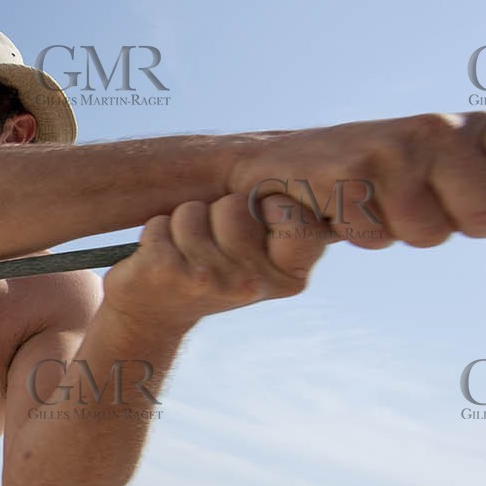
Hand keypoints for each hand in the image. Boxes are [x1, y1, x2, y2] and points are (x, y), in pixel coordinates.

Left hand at [102, 193, 331, 331]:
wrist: (156, 313)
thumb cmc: (215, 268)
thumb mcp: (261, 253)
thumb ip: (288, 221)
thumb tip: (330, 172)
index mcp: (289, 275)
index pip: (295, 213)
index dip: (269, 206)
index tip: (254, 227)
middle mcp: (254, 282)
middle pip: (235, 204)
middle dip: (216, 213)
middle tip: (211, 246)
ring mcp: (211, 279)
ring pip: (193, 210)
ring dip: (182, 223)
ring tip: (184, 252)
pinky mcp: (169, 273)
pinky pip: (159, 223)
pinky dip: (155, 233)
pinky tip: (160, 260)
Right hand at [227, 113, 485, 248]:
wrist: (274, 163)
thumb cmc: (369, 179)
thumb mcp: (444, 176)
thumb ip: (484, 195)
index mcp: (475, 129)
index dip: (482, 213)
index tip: (466, 214)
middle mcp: (442, 129)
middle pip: (481, 220)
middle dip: (439, 227)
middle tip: (400, 204)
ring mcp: (399, 147)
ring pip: (425, 233)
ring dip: (388, 231)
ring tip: (360, 202)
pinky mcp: (352, 170)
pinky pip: (375, 235)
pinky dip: (352, 232)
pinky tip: (332, 204)